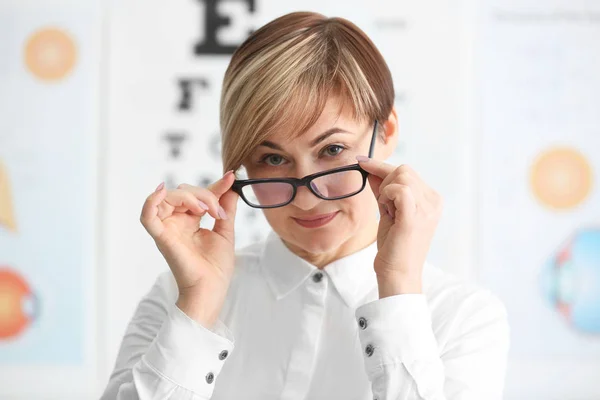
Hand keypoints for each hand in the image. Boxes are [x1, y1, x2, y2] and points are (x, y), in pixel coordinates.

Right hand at [140, 171, 238, 326]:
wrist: (212, 289)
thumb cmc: (216, 267)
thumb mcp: (225, 231)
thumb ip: (226, 207)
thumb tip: (232, 186)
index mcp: (190, 221)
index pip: (199, 196)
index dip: (215, 186)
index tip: (232, 177)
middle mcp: (176, 222)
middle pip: (183, 192)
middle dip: (204, 195)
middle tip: (218, 212)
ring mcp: (168, 228)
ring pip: (169, 197)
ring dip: (189, 197)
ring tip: (205, 210)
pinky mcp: (161, 237)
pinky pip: (147, 216)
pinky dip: (151, 201)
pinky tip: (162, 191)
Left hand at [356, 156, 442, 296]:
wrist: (398, 273)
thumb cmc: (393, 247)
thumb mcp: (388, 212)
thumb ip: (382, 190)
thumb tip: (371, 170)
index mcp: (431, 200)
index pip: (407, 171)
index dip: (382, 166)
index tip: (362, 161)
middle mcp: (433, 201)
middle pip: (404, 170)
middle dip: (385, 182)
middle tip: (383, 204)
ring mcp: (427, 208)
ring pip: (401, 176)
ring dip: (386, 191)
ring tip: (387, 211)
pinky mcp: (415, 217)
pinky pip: (400, 190)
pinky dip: (387, 195)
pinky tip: (386, 209)